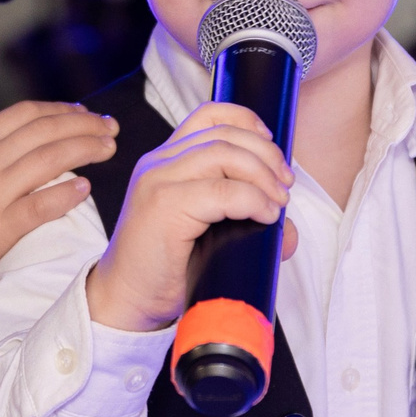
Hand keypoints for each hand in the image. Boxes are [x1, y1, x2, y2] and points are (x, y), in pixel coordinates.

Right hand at [0, 102, 118, 299]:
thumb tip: (29, 148)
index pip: (25, 113)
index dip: (61, 110)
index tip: (83, 114)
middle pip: (45, 131)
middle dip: (84, 126)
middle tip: (109, 129)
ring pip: (50, 160)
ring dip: (86, 150)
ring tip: (108, 150)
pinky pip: (41, 205)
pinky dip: (67, 194)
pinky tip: (86, 189)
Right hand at [85, 102, 295, 333]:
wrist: (126, 300)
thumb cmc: (164, 268)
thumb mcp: (206, 233)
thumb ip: (244, 220)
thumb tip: (289, 230)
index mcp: (165, 161)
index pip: (208, 116)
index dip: (247, 121)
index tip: (272, 145)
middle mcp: (158, 163)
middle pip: (223, 134)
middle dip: (265, 154)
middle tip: (285, 185)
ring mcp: (157, 181)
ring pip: (222, 154)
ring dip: (261, 174)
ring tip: (278, 202)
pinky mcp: (163, 206)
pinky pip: (221, 191)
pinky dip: (252, 199)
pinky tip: (265, 215)